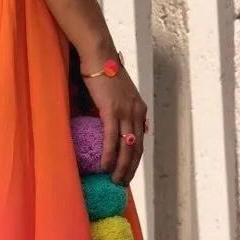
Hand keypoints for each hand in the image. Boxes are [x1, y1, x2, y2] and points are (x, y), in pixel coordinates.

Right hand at [83, 65, 147, 184]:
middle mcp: (137, 112)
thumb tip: (101, 128)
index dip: (135, 159)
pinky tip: (105, 166)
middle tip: (123, 183)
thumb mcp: (115, 95)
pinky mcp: (112, 110)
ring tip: (115, 180)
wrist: (99, 56)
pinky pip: (112, 138)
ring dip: (122, 166)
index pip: (140, 140)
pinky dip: (109, 155)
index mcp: (139, 109)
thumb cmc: (102, 72)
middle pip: (137, 148)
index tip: (129, 172)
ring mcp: (126, 112)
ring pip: (127, 147)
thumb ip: (113, 111)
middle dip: (131, 168)